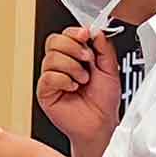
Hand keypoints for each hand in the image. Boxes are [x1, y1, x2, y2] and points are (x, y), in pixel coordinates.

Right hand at [35, 26, 122, 156]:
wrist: (101, 124)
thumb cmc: (104, 101)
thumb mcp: (110, 70)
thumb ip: (104, 48)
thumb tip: (95, 31)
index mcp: (75, 56)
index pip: (65, 35)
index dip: (74, 32)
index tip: (86, 34)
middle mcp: (61, 65)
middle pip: (53, 41)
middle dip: (73, 47)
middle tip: (87, 59)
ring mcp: (51, 78)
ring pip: (51, 58)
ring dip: (72, 67)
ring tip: (83, 80)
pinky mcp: (45, 92)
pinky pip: (48, 77)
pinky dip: (64, 80)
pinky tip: (73, 88)